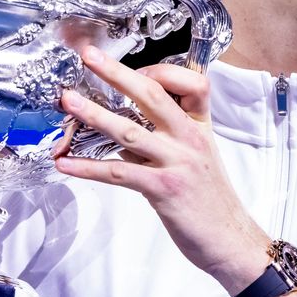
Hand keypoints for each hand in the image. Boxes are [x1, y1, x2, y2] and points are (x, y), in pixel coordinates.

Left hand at [54, 47, 268, 293]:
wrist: (230, 240)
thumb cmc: (211, 200)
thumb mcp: (197, 157)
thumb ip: (165, 138)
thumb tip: (123, 129)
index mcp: (200, 127)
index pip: (191, 83)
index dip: (161, 70)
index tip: (135, 70)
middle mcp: (190, 139)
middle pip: (152, 95)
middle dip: (117, 73)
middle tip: (89, 56)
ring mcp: (177, 162)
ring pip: (129, 130)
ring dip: (94, 115)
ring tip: (68, 102)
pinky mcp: (164, 189)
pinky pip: (119, 172)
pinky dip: (89, 168)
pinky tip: (66, 164)